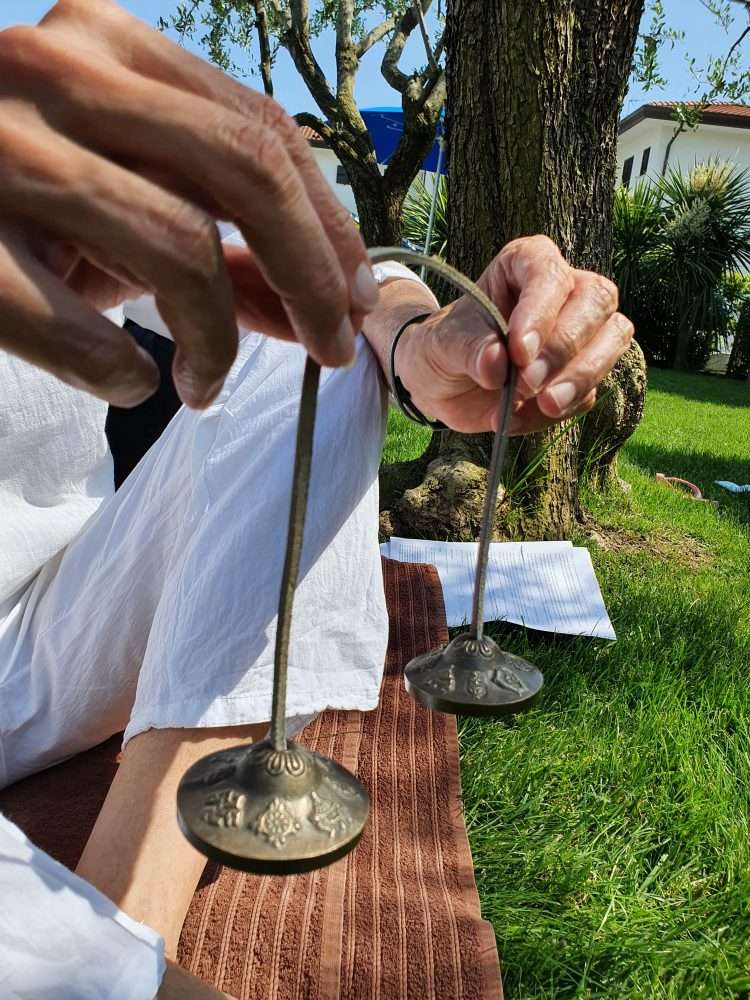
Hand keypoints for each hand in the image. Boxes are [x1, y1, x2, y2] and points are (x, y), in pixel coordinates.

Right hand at [0, 0, 377, 407]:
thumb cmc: (16, 199)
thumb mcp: (120, 193)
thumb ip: (222, 234)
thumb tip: (321, 303)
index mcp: (104, 42)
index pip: (262, 132)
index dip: (330, 228)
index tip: (356, 302)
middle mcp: (52, 72)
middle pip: (246, 172)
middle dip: (312, 276)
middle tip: (330, 350)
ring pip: (178, 250)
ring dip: (218, 342)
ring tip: (207, 385)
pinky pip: (83, 335)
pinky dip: (126, 377)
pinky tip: (131, 383)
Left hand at [396, 235, 633, 434]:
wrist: (444, 384)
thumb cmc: (445, 347)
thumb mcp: (442, 344)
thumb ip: (468, 349)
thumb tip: (495, 364)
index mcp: (526, 264)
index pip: (550, 274)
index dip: (541, 312)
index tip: (518, 351)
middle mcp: (565, 290)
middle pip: (597, 301)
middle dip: (564, 348)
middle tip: (527, 384)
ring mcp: (582, 332)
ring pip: (612, 340)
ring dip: (579, 379)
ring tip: (541, 405)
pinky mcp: (583, 375)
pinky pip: (589, 390)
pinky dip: (560, 410)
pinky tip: (519, 418)